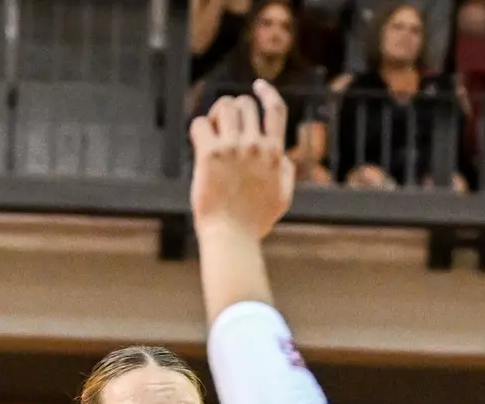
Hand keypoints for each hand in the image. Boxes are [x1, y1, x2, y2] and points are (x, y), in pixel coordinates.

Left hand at [189, 80, 295, 241]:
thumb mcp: (283, 199)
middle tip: (224, 129)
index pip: (275, 109)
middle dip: (233, 110)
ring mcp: (233, 148)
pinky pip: (200, 124)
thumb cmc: (253, 223)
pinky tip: (199, 146)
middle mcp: (256, 146)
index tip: (258, 86)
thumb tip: (284, 158)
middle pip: (245, 103)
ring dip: (215, 116)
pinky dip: (198, 130)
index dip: (267, 92)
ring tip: (212, 136)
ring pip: (223, 107)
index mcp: (275, 153)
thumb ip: (286, 174)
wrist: (231, 237)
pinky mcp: (210, 154)